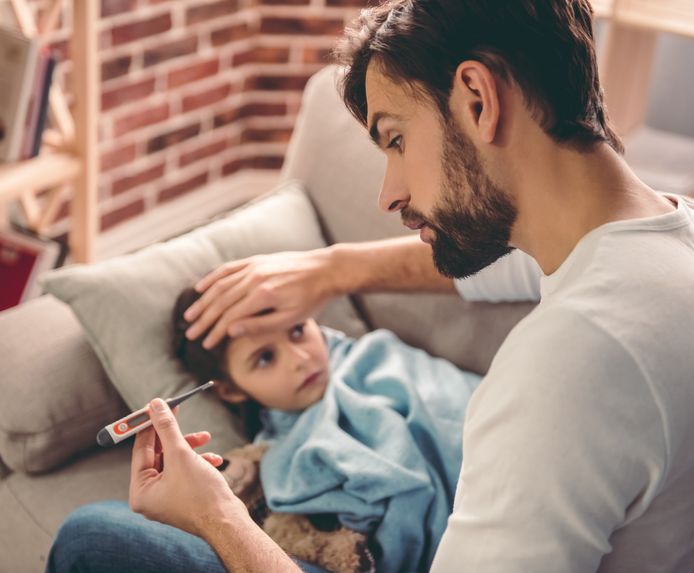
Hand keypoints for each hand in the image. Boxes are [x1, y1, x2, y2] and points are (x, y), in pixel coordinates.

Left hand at [129, 399, 247, 537]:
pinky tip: (214, 459)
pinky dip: (199, 461)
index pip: (141, 449)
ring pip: (175, 460)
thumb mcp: (181, 454)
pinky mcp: (185, 496)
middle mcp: (151, 496)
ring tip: (207, 438)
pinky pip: (186, 471)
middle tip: (179, 411)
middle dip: (175, 435)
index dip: (149, 425)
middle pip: (159, 453)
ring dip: (191, 447)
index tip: (157, 406)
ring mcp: (168, 497)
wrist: (228, 521)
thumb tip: (155, 406)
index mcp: (140, 491)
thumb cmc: (201, 494)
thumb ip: (166, 428)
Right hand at [184, 249, 336, 348]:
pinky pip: (228, 269)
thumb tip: (231, 331)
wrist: (326, 269)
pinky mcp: (255, 261)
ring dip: (203, 301)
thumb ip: (260, 326)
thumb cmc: (312, 298)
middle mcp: (254, 278)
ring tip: (190, 315)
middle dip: (204, 319)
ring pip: (220, 285)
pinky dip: (213, 278)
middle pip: (221, 301)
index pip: (231, 316)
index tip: (206, 344)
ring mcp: (254, 267)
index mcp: (263, 295)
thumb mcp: (290, 319)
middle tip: (191, 333)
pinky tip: (201, 287)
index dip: (215, 331)